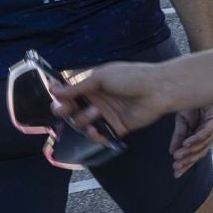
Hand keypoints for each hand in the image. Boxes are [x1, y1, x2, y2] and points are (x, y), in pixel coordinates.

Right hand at [49, 61, 181, 148]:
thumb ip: (78, 86)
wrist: (158, 90)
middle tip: (65, 109)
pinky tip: (96, 132)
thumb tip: (54, 90)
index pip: (68, 92)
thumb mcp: (101, 77)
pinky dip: (94, 136)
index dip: (59, 96)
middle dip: (63, 110)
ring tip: (94, 113)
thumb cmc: (132, 77)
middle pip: (70, 109)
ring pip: (81, 123)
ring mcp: (105, 114)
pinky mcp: (115, 127)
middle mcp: (96, 99)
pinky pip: (98, 135)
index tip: (56, 97)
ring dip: (82, 120)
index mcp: (92, 84)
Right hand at [167, 105, 212, 177]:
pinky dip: (196, 139)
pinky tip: (186, 144)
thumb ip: (179, 137)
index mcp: (204, 133)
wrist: (197, 83)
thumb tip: (172, 153)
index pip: (196, 152)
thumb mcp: (182, 121)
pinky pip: (206, 131)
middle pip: (201, 151)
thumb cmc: (192, 101)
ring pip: (203, 143)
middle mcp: (212, 131)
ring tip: (177, 157)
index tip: (176, 174)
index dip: (187, 164)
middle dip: (188, 161)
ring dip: (189, 151)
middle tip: (176, 168)